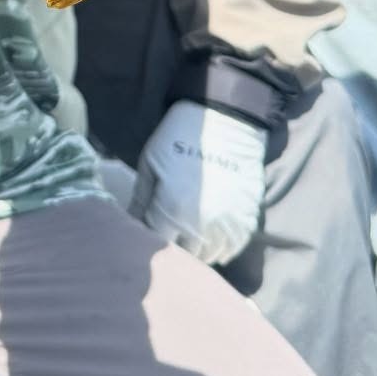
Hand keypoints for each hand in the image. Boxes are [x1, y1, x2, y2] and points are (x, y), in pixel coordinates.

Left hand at [131, 100, 267, 266]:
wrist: (225, 119)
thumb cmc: (180, 136)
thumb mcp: (151, 162)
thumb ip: (140, 199)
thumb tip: (130, 223)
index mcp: (173, 210)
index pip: (156, 243)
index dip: (149, 238)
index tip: (147, 229)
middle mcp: (201, 225)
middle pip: (182, 255)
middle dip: (172, 246)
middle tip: (168, 231)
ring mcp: (226, 226)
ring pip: (207, 256)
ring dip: (195, 249)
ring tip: (188, 232)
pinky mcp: (246, 222)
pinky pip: (230, 249)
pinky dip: (218, 247)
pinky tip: (208, 233)